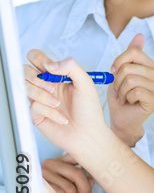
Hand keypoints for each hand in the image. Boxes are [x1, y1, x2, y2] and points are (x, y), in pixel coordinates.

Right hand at [25, 51, 115, 170]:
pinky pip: (33, 107)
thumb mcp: (87, 83)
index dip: (38, 59)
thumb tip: (50, 64)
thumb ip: (71, 67)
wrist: (88, 133)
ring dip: (44, 96)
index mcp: (57, 75)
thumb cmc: (89, 110)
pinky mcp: (36, 114)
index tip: (48, 68)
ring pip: (26, 88)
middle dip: (37, 78)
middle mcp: (46, 86)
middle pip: (25, 71)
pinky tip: (61, 117)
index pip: (37, 59)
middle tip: (53, 87)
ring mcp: (39, 99)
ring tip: (58, 104)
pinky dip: (50, 112)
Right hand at [42, 155, 93, 192]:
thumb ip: (81, 181)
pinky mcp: (39, 184)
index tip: (95, 181)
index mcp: (60, 160)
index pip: (79, 158)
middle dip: (85, 190)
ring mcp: (43, 173)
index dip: (91, 168)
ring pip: (69, 186)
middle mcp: (51, 163)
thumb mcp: (69, 185)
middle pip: (77, 174)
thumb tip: (91, 181)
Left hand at [108, 34, 153, 146]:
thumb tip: (139, 35)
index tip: (114, 71)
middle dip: (117, 80)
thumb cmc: (120, 96)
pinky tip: (128, 102)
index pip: (134, 52)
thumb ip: (130, 55)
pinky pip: (136, 92)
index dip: (118, 61)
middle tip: (119, 89)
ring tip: (123, 97)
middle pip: (130, 67)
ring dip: (121, 91)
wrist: (121, 118)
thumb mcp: (121, 72)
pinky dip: (126, 98)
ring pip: (131, 80)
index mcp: (149, 66)